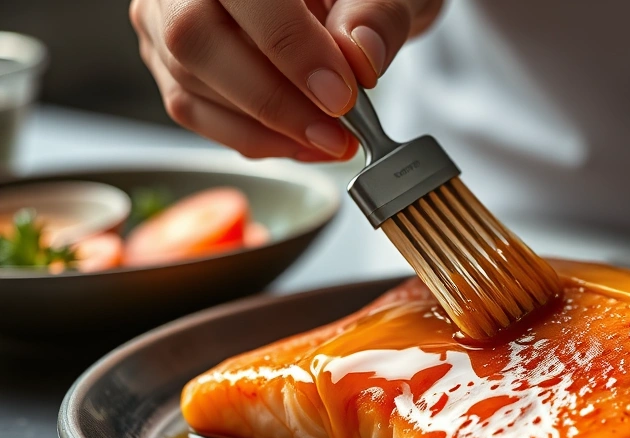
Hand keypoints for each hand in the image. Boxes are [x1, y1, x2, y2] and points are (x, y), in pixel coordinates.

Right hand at [130, 0, 443, 160]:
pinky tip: (302, 143)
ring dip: (268, 128)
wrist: (338, 2)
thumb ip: (375, 14)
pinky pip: (194, 112)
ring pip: (189, 85)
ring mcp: (166, 19)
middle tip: (334, 132)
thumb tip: (361, 52)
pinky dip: (254, 138)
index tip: (340, 95)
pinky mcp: (169, 62)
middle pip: (194, 38)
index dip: (292, 48)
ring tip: (329, 140)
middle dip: (272, 100)